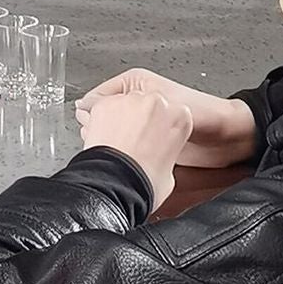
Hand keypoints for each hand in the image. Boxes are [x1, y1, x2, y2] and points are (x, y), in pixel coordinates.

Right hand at [76, 68, 257, 168]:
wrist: (227, 137)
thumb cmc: (202, 111)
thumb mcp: (159, 100)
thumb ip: (121, 104)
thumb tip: (85, 108)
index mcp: (134, 83)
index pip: (97, 97)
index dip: (93, 114)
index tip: (91, 128)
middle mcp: (137, 101)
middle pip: (104, 116)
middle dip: (101, 130)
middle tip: (105, 142)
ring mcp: (144, 123)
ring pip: (114, 133)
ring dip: (113, 143)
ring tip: (116, 152)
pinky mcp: (150, 141)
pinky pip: (128, 147)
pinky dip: (126, 154)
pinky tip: (127, 160)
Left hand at [79, 93, 193, 211]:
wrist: (118, 183)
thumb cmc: (145, 180)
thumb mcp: (171, 170)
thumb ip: (166, 151)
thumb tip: (158, 154)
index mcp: (179, 116)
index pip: (172, 114)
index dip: (160, 127)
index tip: (153, 137)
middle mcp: (156, 102)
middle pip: (148, 104)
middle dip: (142, 120)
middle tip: (135, 141)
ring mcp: (129, 100)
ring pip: (125, 104)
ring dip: (122, 119)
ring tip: (118, 143)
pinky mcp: (105, 103)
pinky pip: (104, 108)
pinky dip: (103, 121)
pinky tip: (105, 139)